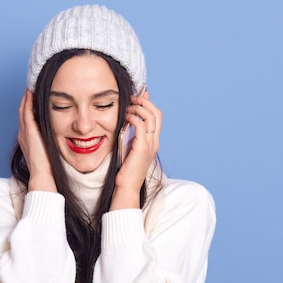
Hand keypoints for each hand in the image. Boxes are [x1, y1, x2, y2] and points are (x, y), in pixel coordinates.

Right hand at [18, 90, 56, 191]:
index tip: (38, 97)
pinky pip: (26, 112)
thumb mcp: (51, 151)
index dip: (31, 107)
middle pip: (23, 111)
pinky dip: (28, 101)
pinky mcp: (28, 131)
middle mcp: (23, 134)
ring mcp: (24, 132)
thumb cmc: (50, 168)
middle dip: (28, 99)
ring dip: (27, 97)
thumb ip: (54, 142)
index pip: (28, 118)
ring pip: (23, 109)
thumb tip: (67, 136)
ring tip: (33, 85)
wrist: (43, 176)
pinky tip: (33, 92)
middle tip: (33, 86)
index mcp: (28, 139)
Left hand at [111, 91, 161, 209]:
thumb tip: (129, 120)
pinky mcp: (142, 148)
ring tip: (128, 107)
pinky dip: (134, 118)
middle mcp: (155, 142)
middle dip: (145, 101)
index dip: (149, 104)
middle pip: (157, 113)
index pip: (157, 117)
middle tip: (133, 98)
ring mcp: (150, 145)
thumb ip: (132, 135)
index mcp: (153, 142)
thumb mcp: (130, 148)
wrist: (127, 186)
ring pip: (151, 117)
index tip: (139, 96)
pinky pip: (142, 127)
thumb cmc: (126, 169)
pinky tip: (126, 117)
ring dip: (139, 108)